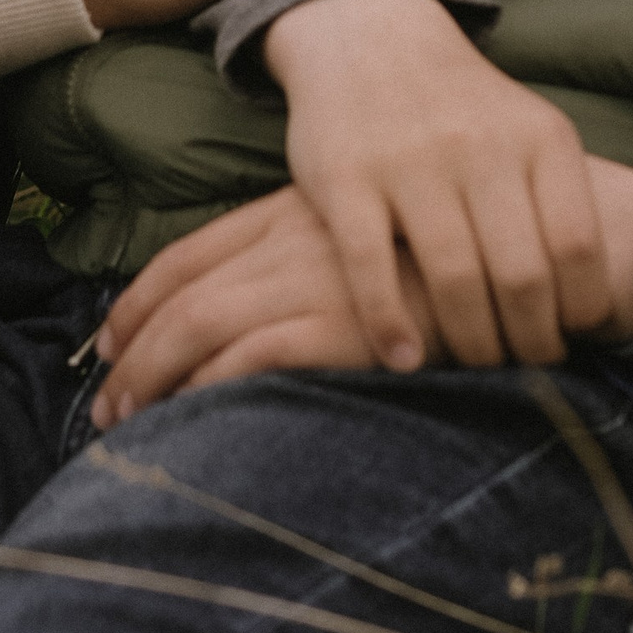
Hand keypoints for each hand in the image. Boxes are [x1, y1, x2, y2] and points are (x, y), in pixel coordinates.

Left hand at [92, 185, 423, 423]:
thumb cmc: (448, 252)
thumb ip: (311, 258)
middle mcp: (290, 238)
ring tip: (130, 422)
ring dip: (153, 377)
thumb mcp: (368, 235)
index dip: (136, 300)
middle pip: (180, 293)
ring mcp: (313, 277)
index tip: (108, 341)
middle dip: (131, 352)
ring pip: (199, 325)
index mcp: (291, 210)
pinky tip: (192, 418)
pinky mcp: (339, 322)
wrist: (526, 245)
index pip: (187, 253)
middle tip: (106, 404)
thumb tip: (256, 311)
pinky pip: (249, 357)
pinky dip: (208, 388)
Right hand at [266, 0, 613, 369]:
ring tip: (474, 363)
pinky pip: (373, 269)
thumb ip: (559, 200)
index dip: (581, 308)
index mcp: (539, 137)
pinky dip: (390, 325)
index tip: (573, 336)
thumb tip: (596, 305)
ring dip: (470, 344)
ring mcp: (410, 162)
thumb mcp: (527, 129)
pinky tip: (402, 358)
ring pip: (454, 280)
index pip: (579, 245)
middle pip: (521, 276)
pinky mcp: (345, 179)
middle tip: (524, 364)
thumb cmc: (461, 105)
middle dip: (529, 341)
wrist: (370, 33)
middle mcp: (480, 146)